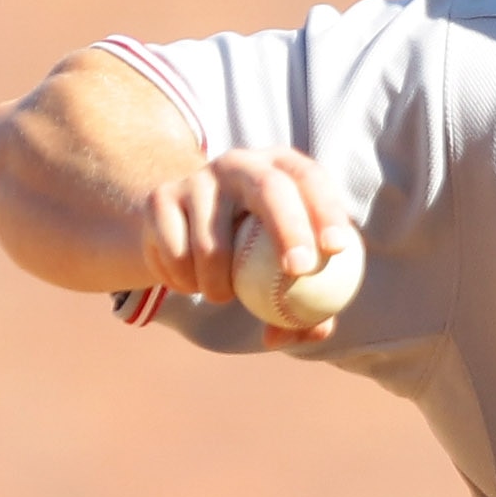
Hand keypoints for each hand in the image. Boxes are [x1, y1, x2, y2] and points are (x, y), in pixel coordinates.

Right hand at [139, 145, 358, 346]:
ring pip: (214, 241)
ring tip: (223, 295)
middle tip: (298, 271)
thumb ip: (308, 308)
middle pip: (269, 188)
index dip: (325, 209)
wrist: (184, 236)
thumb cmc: (255, 260)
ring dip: (219, 286)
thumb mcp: (284, 278)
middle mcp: (241, 164)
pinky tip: (189, 283)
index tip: (334, 249)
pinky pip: (176, 254)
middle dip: (288, 228)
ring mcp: (198, 178)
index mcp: (281, 171)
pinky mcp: (160, 199)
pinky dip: (186, 282)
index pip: (310, 180)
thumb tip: (315, 332)